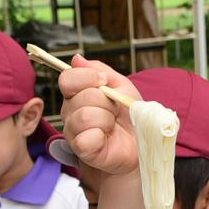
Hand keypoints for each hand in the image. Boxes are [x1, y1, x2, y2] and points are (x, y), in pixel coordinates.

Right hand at [59, 56, 141, 175]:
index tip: (105, 82)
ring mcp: (73, 131)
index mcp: (76, 93)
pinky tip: (105, 139)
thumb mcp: (120, 85)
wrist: (141, 141)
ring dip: (106, 119)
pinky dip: (100, 137)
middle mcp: (70, 111)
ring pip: (85, 116)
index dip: (87, 77)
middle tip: (114, 111)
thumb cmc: (130, 114)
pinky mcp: (80, 149)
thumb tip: (76, 59)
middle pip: (82, 97)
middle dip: (106, 102)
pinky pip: (84, 139)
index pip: (67, 79)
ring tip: (112, 125)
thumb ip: (99, 70)